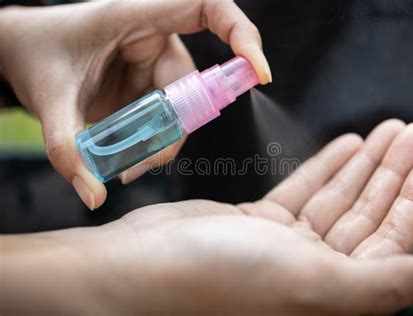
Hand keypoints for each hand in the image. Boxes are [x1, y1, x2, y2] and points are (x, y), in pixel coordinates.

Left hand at [0, 1, 270, 208]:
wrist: (20, 52)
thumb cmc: (36, 54)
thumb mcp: (48, 98)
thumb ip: (68, 148)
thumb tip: (94, 195)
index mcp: (137, 15)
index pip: (207, 8)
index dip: (242, 33)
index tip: (257, 72)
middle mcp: (154, 36)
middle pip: (193, 82)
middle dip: (177, 127)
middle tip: (146, 160)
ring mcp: (153, 62)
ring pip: (182, 108)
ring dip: (162, 141)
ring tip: (127, 165)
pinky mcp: (150, 84)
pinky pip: (167, 116)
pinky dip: (154, 141)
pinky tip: (129, 158)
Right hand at [1, 120, 412, 314]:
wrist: (138, 269)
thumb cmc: (214, 282)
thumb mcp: (308, 282)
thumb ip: (381, 285)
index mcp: (331, 294)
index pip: (389, 243)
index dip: (412, 200)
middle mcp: (311, 274)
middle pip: (364, 215)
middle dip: (390, 173)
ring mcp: (283, 248)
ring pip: (334, 199)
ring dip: (360, 166)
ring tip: (387, 133)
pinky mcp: (257, 225)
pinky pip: (301, 193)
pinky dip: (322, 169)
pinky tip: (344, 146)